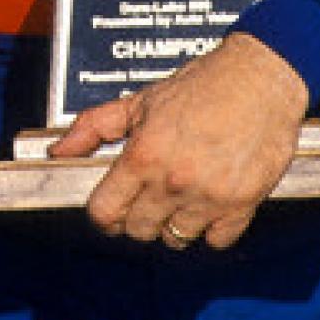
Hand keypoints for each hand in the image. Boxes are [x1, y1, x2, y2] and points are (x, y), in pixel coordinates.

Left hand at [50, 32, 308, 249]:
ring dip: (173, 222)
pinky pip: (214, 241)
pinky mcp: (241, 205)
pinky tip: (209, 200)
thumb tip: (59, 150)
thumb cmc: (201, 85)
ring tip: (181, 193)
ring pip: (174, 239)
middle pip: (137, 230)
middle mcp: (173, 181)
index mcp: (144, 154)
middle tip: (149, 192)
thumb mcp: (141, 100)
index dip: (103, 212)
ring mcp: (208, 197)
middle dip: (137, 215)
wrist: (261, 77)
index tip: (112, 204)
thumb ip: (95, 126)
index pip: (104, 213)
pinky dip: (210, 228)